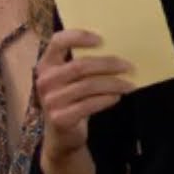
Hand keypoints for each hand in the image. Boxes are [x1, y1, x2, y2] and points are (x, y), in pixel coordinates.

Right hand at [35, 29, 133, 165]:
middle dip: (108, 64)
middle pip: (80, 66)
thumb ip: (80, 65)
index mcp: (45, 65)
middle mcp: (45, 81)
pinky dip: (107, 99)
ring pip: (88, 86)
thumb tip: (114, 51)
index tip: (101, 39)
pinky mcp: (61, 118)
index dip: (78, 37)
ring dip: (113, 84)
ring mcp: (51, 100)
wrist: (62, 136)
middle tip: (128, 66)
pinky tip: (117, 97)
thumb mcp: (68, 80)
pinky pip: (90, 104)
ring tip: (129, 84)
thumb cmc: (70, 101)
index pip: (57, 42)